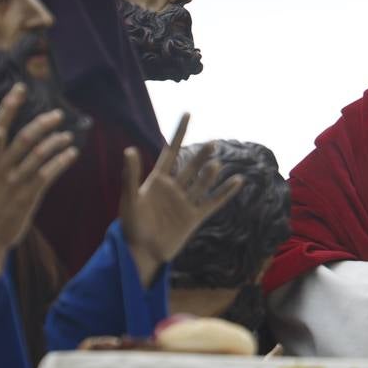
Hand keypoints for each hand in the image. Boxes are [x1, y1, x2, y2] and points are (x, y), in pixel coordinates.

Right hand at [0, 86, 77, 274]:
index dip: (8, 106)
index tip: (20, 89)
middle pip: (22, 137)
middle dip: (42, 123)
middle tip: (57, 114)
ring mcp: (13, 183)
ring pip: (38, 155)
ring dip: (56, 142)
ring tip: (68, 135)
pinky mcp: (26, 197)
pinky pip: (47, 174)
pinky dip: (60, 161)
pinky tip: (71, 154)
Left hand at [119, 114, 243, 287]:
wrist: (141, 254)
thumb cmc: (132, 226)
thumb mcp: (129, 200)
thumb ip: (131, 176)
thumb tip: (129, 149)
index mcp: (157, 180)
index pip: (171, 151)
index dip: (179, 133)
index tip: (187, 114)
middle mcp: (174, 188)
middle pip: (190, 166)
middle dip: (201, 155)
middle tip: (211, 144)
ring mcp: (186, 202)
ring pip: (202, 183)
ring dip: (210, 174)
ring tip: (215, 165)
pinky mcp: (195, 217)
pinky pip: (213, 202)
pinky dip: (225, 192)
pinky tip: (238, 181)